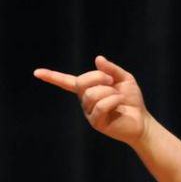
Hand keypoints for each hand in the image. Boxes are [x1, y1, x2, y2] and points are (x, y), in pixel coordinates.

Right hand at [33, 55, 149, 146]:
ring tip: (119, 96)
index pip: (67, 81)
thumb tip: (97, 59)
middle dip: (99, 77)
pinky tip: (121, 103)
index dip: (53, 77)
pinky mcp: (96, 122)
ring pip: (91, 94)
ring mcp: (89, 112)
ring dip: (109, 91)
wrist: (142, 121)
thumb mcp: (125, 79)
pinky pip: (101, 105)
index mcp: (89, 89)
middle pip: (81, 82)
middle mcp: (85, 100)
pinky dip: (114, 100)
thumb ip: (111, 69)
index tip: (37, 72)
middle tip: (113, 82)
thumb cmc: (132, 100)